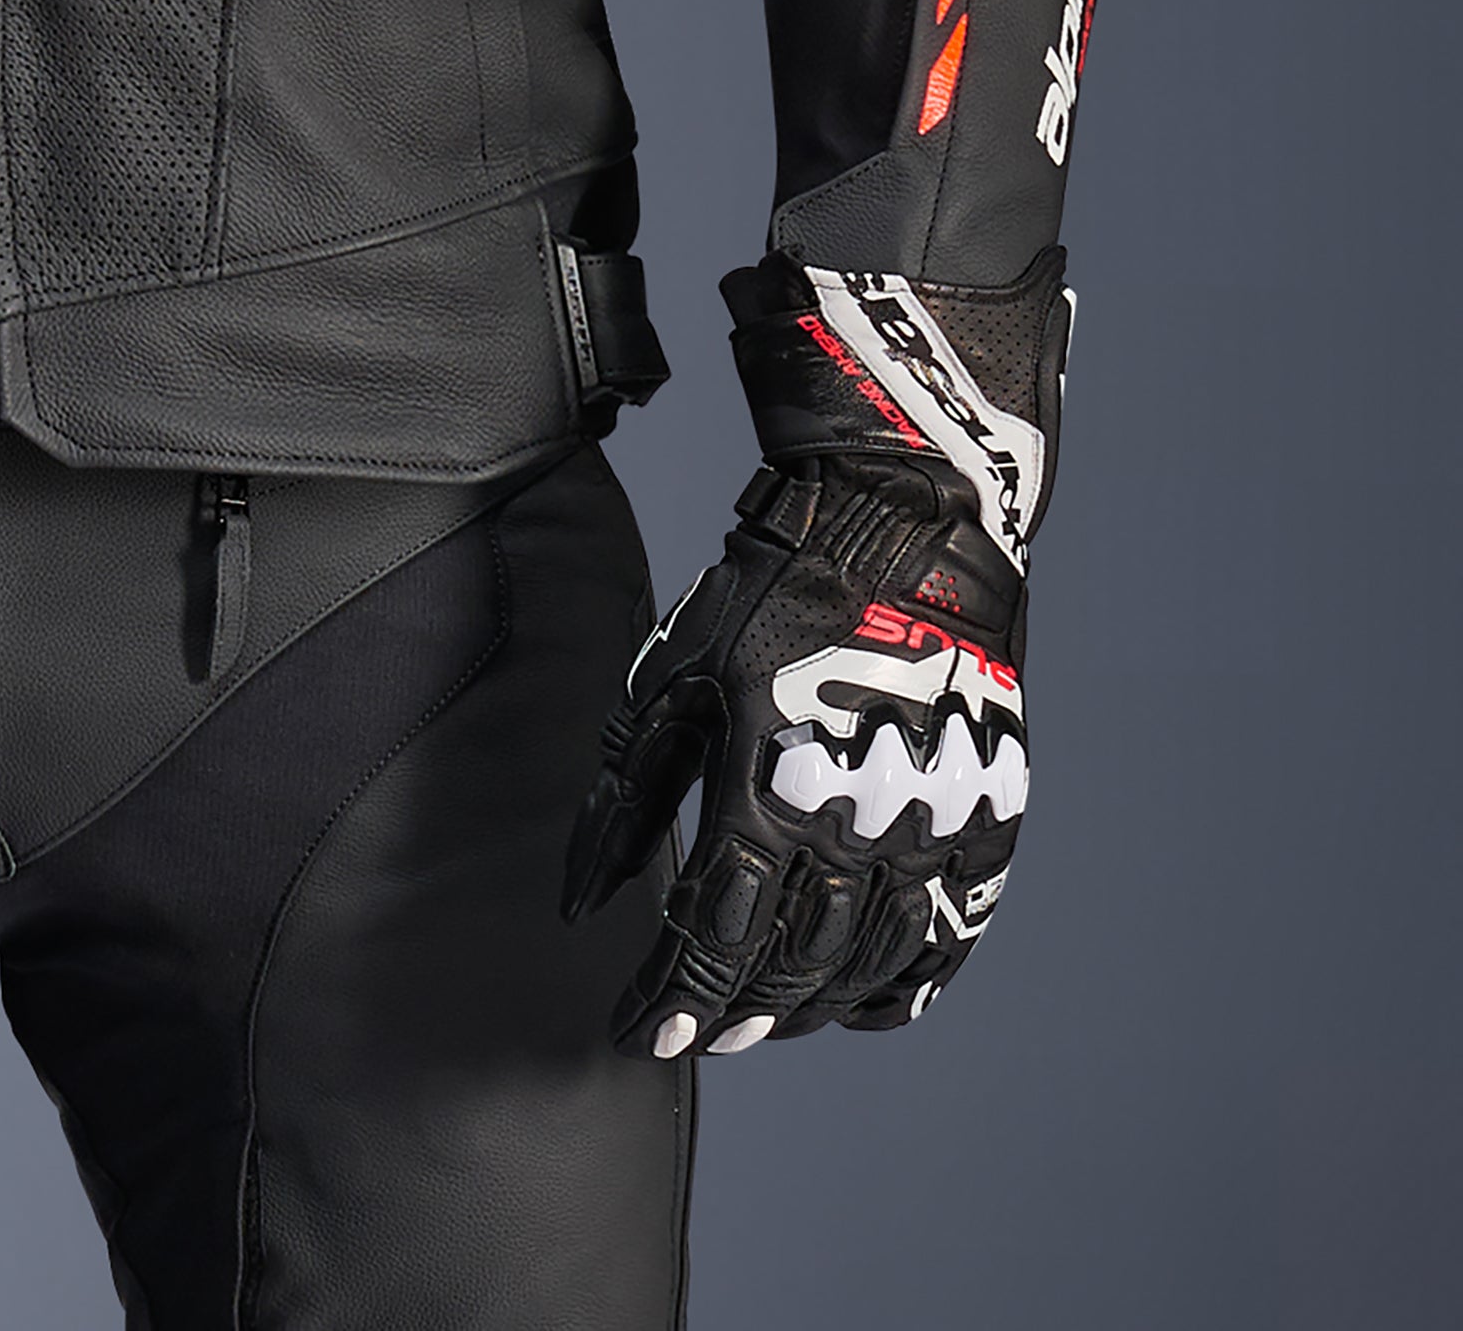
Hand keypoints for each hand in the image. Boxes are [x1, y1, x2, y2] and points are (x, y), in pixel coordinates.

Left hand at [564, 448, 1026, 1054]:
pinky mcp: (986, 824)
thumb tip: (578, 900)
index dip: (670, 1000)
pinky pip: (945, 944)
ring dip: (804, 1010)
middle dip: (731, 1015)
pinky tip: (861, 1009)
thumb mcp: (672, 683)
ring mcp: (930, 831)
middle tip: (696, 1033)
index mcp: (766, 789)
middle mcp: (854, 826)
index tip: (635, 1033)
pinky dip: (900, 990)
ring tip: (762, 1023)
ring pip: (864, 969)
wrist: (901, 531)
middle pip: (786, 966)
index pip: (712, 937)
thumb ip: (623, 799)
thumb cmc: (769, 599)